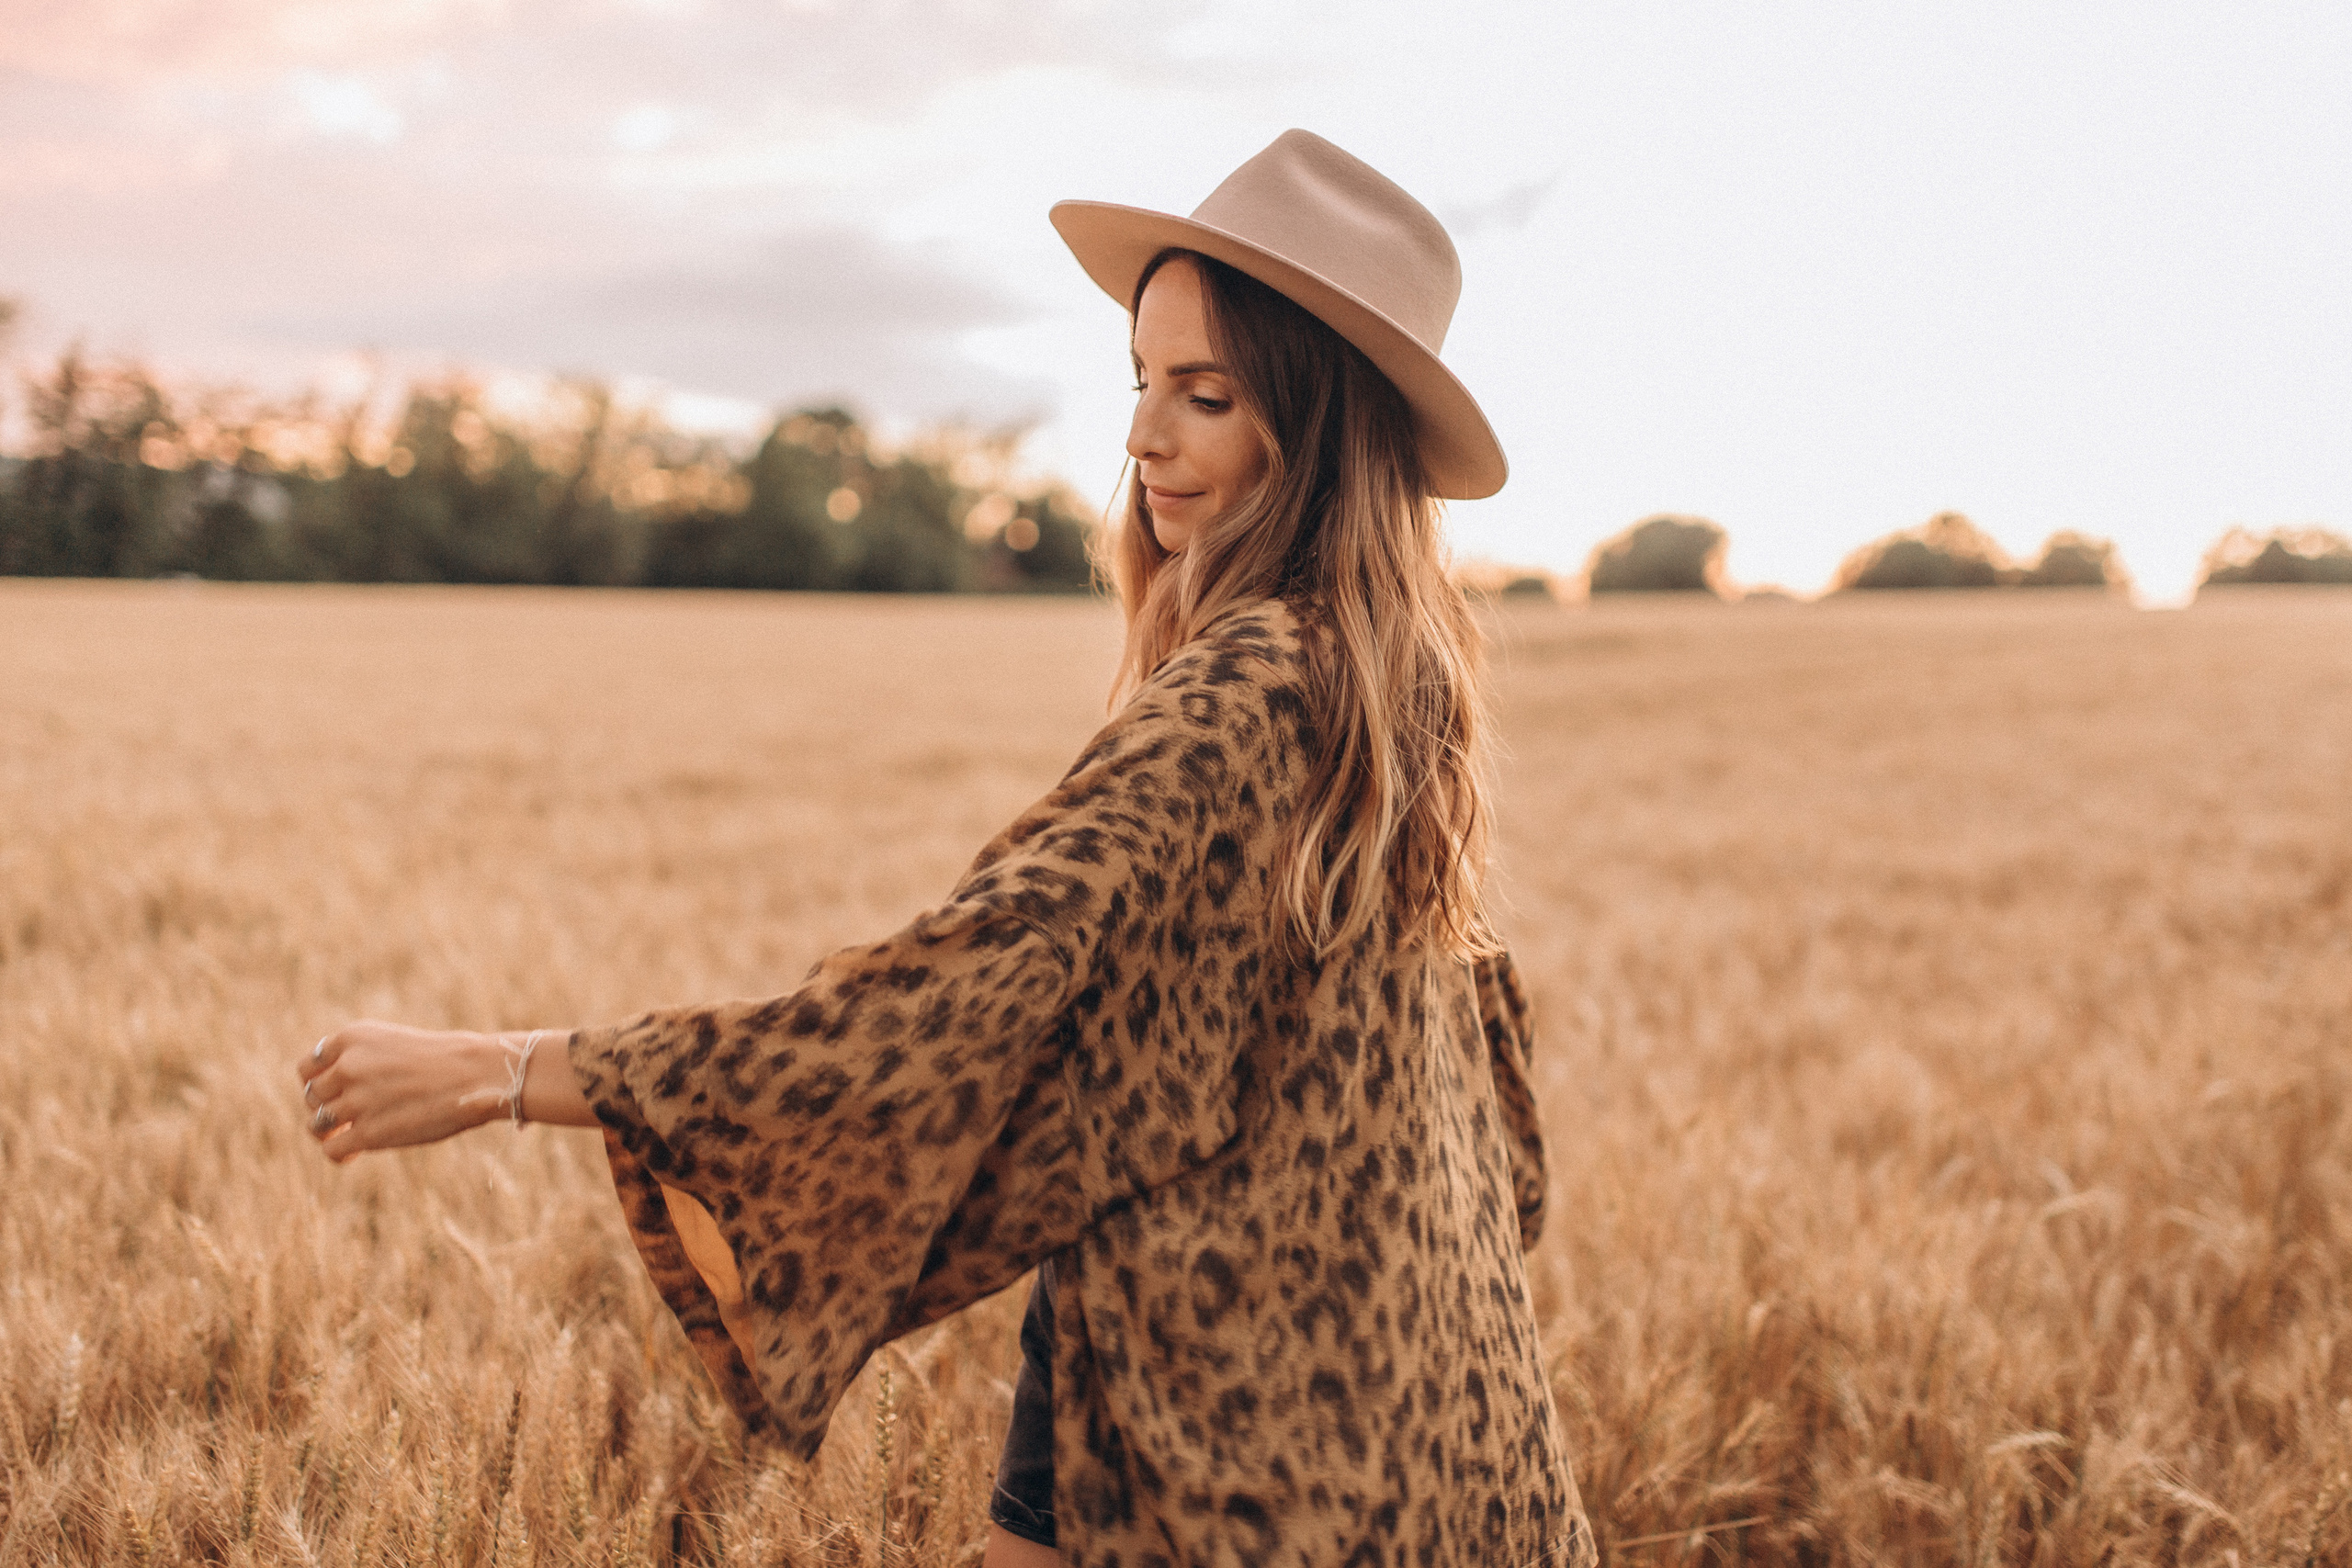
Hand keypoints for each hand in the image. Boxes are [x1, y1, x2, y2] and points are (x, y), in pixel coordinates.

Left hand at [298, 1022, 509, 1163]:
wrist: (480, 1075)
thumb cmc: (447, 1059)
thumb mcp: (394, 1044)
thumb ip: (360, 1061)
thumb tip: (331, 1095)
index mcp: (352, 1037)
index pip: (307, 1067)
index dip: (319, 1083)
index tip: (336, 1092)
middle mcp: (348, 1066)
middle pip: (311, 1097)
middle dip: (327, 1107)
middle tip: (351, 1115)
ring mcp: (356, 1100)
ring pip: (317, 1124)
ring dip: (331, 1131)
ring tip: (352, 1133)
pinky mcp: (368, 1133)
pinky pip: (332, 1150)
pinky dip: (340, 1153)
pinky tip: (356, 1152)